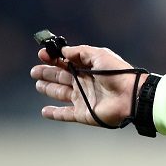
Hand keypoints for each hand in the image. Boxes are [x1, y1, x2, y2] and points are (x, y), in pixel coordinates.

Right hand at [31, 45, 146, 126]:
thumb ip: (81, 52)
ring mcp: (83, 98)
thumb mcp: (100, 55)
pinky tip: (44, 111)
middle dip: (47, 73)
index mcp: (89, 68)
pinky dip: (54, 114)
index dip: (54, 58)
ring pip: (61, 93)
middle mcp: (84, 83)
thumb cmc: (118, 73)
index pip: (67, 63)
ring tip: (38, 84)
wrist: (130, 96)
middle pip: (61, 77)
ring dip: (49, 89)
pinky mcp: (82, 113)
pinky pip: (65, 114)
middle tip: (34, 71)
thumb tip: (63, 51)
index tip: (42, 54)